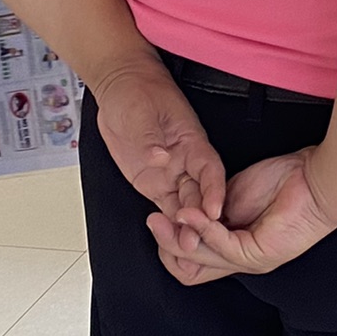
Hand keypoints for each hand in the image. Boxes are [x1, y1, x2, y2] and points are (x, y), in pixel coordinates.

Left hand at [92, 58, 225, 230]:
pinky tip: (171, 239)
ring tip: (186, 248)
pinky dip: (169, 223)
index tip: (215, 212)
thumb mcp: (142, 111)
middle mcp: (185, 160)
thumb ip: (151, 138)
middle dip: (201, 218)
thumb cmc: (136, 91)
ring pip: (184, 204)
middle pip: (200, 192)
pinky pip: (165, 206)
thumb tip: (160, 158)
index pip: (210, 169)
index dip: (215, 191)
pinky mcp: (153, 181)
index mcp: (191, 140)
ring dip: (186, 226)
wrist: (120, 87)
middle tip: (196, 242)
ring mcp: (169, 172)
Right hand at [146, 147, 336, 285]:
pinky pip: (224, 247)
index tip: (159, 220)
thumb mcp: (233, 195)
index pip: (191, 264)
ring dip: (180, 238)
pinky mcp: (261, 253)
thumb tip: (183, 211)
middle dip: (167, 245)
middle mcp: (241, 260)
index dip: (170, 247)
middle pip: (191, 269)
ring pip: (203, 260)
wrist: (319, 180)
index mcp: (234, 248)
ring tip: (164, 218)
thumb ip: (208, 208)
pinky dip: (205, 230)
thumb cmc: (285, 182)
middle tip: (153, 222)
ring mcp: (252, 260)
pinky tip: (192, 215)